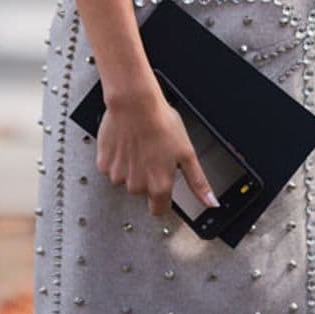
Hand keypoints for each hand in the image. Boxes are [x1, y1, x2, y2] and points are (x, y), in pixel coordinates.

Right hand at [96, 92, 219, 217]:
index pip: (159, 210)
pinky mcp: (104, 164)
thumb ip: (198, 182)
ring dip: (132, 167)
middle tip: (153, 154)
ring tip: (140, 145)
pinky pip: (111, 167)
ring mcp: (118, 176)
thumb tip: (210, 202)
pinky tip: (126, 143)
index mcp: (159, 186)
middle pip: (143, 191)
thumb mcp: (187, 153)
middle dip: (148, 176)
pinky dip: (118, 158)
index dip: (163, 199)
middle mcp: (137, 185)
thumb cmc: (161, 123)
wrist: (134, 103)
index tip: (163, 185)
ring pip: (126, 179)